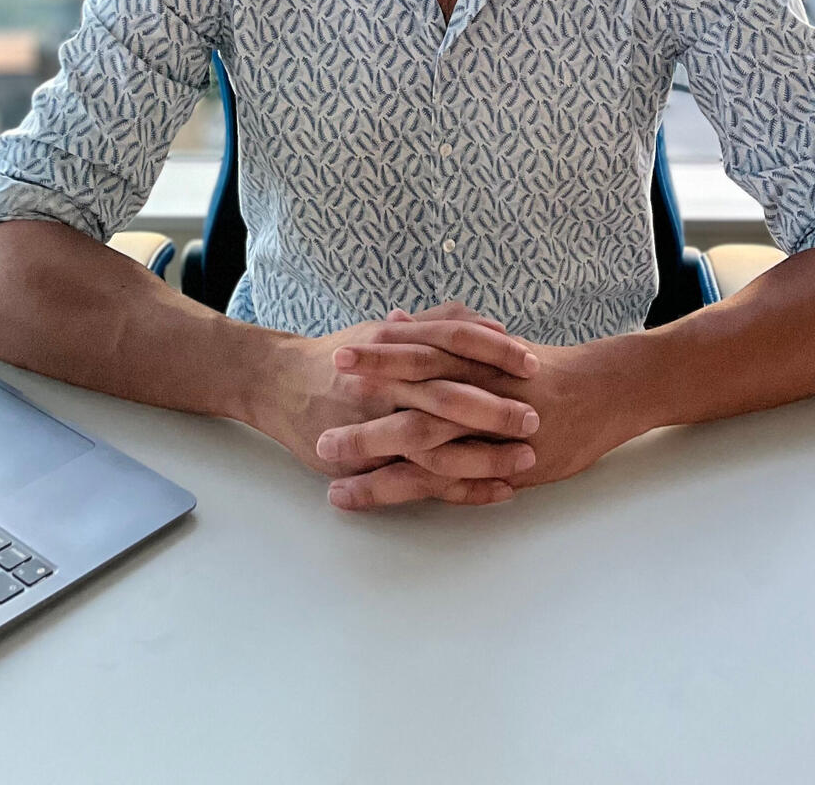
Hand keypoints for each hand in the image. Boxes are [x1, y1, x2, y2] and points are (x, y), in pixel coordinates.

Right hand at [253, 302, 541, 507]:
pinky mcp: (366, 463)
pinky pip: (418, 481)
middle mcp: (383, 382)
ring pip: (433, 443)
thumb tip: (492, 324)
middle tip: (534, 417)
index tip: (532, 363)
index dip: (493, 351)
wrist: (280, 384)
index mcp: (393, 344)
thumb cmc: (343, 356)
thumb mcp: (387, 329)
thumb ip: (438, 323)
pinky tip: (496, 490)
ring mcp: (373, 424)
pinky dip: (459, 488)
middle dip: (493, 408)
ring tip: (525, 459)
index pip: (451, 341)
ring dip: (482, 454)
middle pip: (445, 394)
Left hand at [320, 327, 647, 509]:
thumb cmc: (544, 368)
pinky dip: (405, 488)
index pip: (422, 350)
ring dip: (372, 453)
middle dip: (368, 399)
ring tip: (327, 464)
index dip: (382, 353)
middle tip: (322, 406)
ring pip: (423, 441)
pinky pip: (445, 481)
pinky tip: (371, 496)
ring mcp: (489, 429)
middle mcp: (480, 389)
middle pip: (417, 390)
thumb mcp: (492, 344)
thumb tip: (392, 316)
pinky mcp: (499, 464)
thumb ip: (440, 334)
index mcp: (475, 357)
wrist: (605, 392)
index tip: (339, 353)